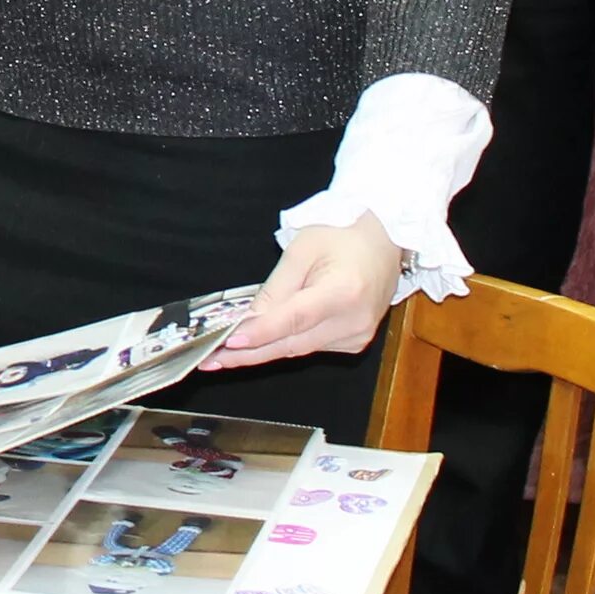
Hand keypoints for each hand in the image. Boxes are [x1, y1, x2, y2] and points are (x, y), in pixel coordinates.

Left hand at [204, 213, 405, 370]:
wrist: (383, 241)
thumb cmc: (342, 235)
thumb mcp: (301, 250)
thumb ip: (275, 288)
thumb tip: (247, 320)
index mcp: (344, 292)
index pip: (294, 319)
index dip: (260, 333)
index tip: (229, 343)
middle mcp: (354, 321)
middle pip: (292, 343)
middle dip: (249, 353)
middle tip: (211, 359)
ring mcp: (357, 335)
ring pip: (299, 349)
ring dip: (261, 352)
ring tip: (223, 355)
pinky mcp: (354, 341)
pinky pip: (310, 346)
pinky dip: (283, 344)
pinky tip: (258, 343)